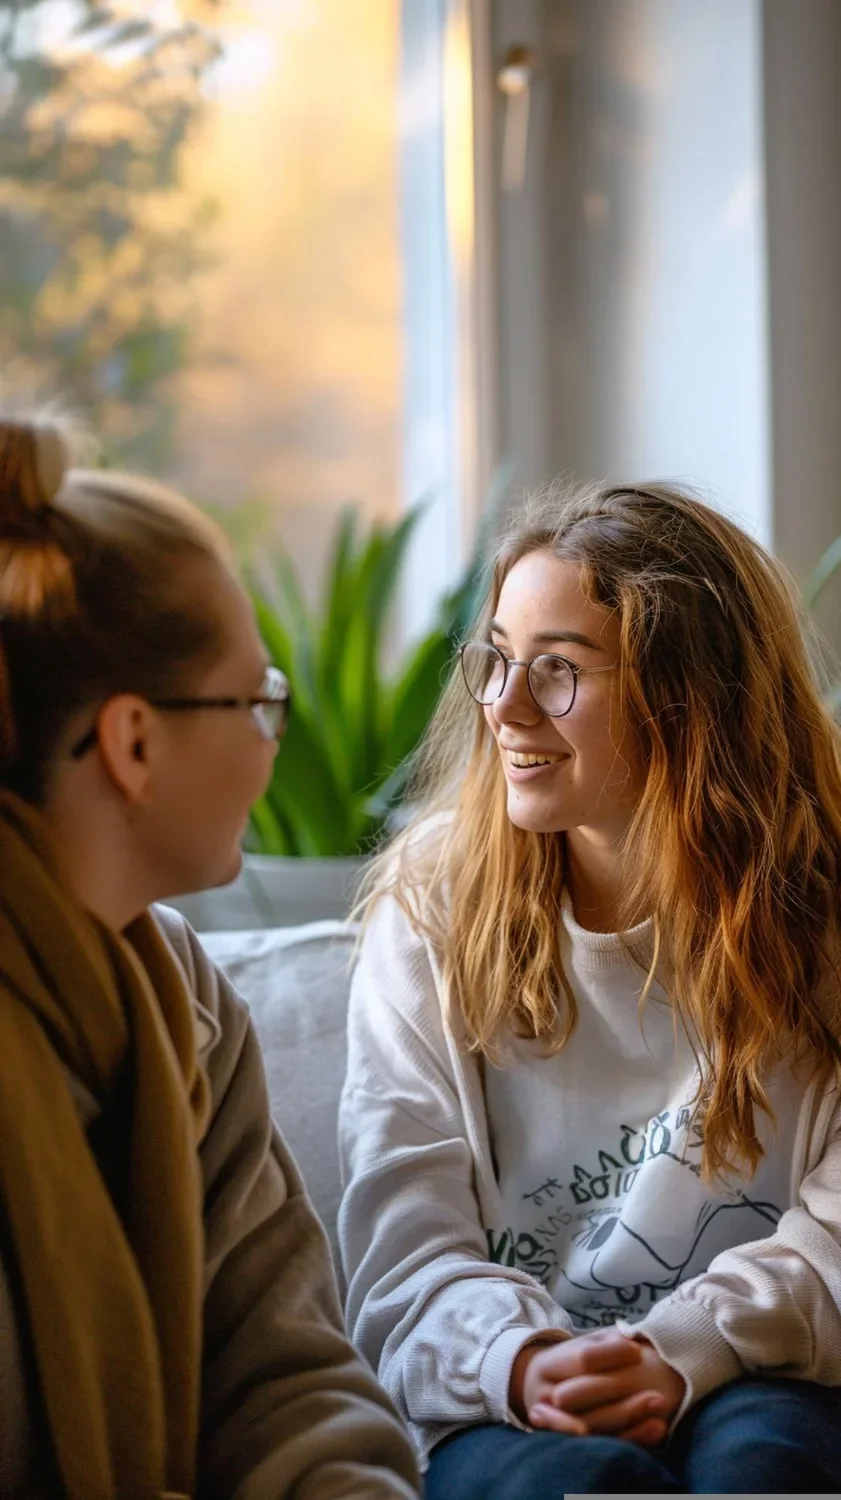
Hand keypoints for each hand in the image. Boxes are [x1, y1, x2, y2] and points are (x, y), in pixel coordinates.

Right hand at [510, 1329, 683, 1446]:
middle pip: (584, 1393)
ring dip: (630, 1414)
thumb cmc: (571, 1365)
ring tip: (660, 1404)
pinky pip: (606, 1444)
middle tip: (655, 1381)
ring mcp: (559, 1424)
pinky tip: (658, 1428)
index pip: (582, 1359)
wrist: (541, 1394)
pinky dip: (634, 1436)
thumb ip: (605, 1341)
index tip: (638, 1350)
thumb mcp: (580, 1346)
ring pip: (595, 1423)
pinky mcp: (574, 1444)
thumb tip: (632, 1340)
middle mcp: (548, 1396)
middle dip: (619, 1388)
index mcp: (548, 1366)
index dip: (611, 1354)